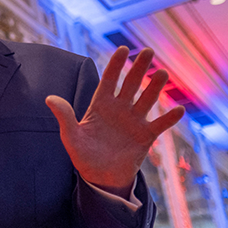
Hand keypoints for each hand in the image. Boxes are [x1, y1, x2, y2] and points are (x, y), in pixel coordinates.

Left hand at [46, 46, 184, 197]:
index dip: (115, 65)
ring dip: (155, 87)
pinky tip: (179, 109)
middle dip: (139, 68)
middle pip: (131, 84)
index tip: (123, 49)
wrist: (99, 178)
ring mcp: (134, 121)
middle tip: (148, 51)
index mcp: (101, 105)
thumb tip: (49, 98)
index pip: (109, 80)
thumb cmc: (83, 155)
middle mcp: (120, 109)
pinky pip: (160, 125)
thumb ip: (64, 116)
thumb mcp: (70, 136)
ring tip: (162, 72)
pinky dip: (169, 118)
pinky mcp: (145, 137)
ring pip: (147, 99)